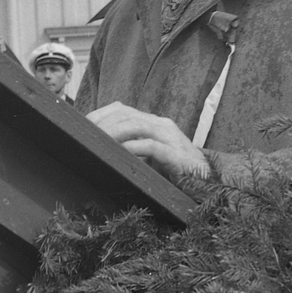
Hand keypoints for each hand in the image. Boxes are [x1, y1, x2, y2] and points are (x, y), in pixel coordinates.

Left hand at [86, 101, 209, 182]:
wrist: (209, 183)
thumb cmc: (175, 172)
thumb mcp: (148, 156)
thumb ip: (131, 147)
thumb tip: (101, 147)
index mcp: (153, 123)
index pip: (121, 109)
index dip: (100, 115)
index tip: (82, 126)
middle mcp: (161, 125)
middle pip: (125, 114)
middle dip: (102, 123)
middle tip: (86, 136)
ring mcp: (171, 138)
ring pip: (136, 126)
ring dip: (114, 133)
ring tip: (99, 143)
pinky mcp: (177, 155)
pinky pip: (152, 146)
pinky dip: (133, 148)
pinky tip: (120, 153)